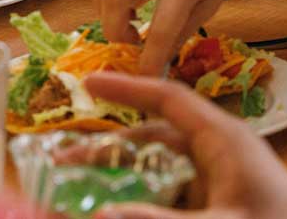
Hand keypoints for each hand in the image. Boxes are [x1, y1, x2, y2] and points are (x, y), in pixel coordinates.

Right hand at [84, 72, 286, 218]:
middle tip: (61, 159)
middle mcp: (218, 155)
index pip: (169, 99)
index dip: (128, 86)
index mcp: (225, 141)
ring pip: (156, 172)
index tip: (89, 81)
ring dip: (119, 179)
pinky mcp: (218, 205)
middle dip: (106, 149)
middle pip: (151, 140)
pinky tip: (115, 209)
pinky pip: (170, 195)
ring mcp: (218, 182)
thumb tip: (100, 216)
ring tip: (75, 192)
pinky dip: (141, 200)